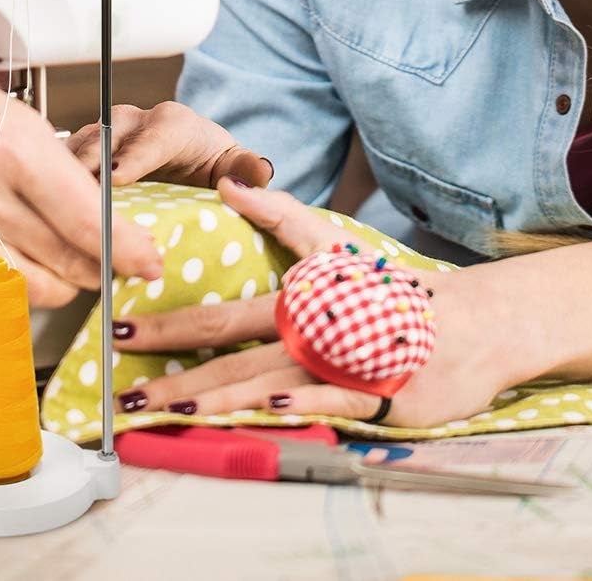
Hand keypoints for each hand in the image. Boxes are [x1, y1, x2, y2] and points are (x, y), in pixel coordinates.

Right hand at [0, 40, 163, 307]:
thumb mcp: (12, 115)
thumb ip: (56, 167)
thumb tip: (101, 213)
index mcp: (13, 147)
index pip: (86, 220)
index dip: (126, 249)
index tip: (147, 261)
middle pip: (64, 258)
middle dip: (98, 267)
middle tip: (110, 265)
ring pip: (28, 286)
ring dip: (57, 284)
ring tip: (62, 267)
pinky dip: (5, 296)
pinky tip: (16, 279)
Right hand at [68, 101, 272, 189]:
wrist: (193, 160)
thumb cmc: (210, 162)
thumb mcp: (235, 166)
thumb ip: (248, 169)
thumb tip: (256, 174)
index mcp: (171, 123)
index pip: (152, 138)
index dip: (133, 157)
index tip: (118, 178)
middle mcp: (133, 123)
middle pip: (106, 138)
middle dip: (90, 167)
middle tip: (78, 198)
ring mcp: (104, 136)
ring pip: (78, 147)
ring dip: (65, 175)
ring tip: (53, 205)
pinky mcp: (83, 152)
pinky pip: (62, 161)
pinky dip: (51, 181)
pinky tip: (43, 206)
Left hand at [112, 177, 519, 428]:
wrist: (471, 325)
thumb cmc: (393, 293)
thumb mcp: (335, 247)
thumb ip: (282, 217)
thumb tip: (232, 184)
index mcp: (295, 301)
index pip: (218, 313)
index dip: (167, 321)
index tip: (120, 325)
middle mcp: (308, 330)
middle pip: (230, 350)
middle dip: (173, 368)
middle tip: (123, 384)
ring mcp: (338, 364)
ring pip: (266, 382)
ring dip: (215, 396)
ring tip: (169, 407)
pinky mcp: (373, 395)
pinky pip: (330, 398)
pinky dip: (299, 399)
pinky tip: (267, 408)